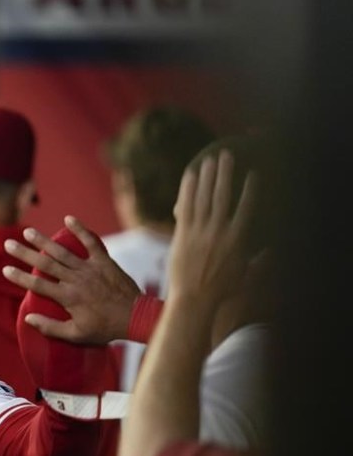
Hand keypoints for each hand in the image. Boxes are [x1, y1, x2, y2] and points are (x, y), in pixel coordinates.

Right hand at [3, 215, 141, 343]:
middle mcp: (76, 279)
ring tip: (28, 232)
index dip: (20, 277)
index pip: (38, 285)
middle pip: (45, 263)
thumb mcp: (77, 335)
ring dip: (44, 240)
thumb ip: (51, 328)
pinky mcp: (104, 261)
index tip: (5, 269)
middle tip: (8, 244)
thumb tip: (28, 319)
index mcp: (68, 297)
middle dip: (24, 253)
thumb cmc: (105, 329)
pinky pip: (91, 242)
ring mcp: (90, 268)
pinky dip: (81, 229)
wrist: (135, 317)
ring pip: (62, 251)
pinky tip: (68, 218)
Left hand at [168, 150, 257, 306]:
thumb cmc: (221, 292)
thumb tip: (273, 253)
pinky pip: (186, 208)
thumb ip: (260, 262)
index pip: (247, 207)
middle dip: (225, 174)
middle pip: (222, 196)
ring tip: (209, 160)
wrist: (194, 301)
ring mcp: (199, 232)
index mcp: (237, 239)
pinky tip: (189, 176)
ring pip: (203, 198)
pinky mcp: (182, 235)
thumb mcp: (246, 277)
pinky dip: (188, 191)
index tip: (254, 174)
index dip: (251, 189)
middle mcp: (219, 231)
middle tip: (226, 154)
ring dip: (206, 177)